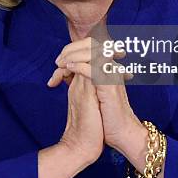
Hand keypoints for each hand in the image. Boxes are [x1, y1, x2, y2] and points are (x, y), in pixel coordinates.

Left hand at [48, 23, 142, 152]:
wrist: (120, 133)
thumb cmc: (105, 116)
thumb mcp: (90, 92)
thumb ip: (82, 77)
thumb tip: (66, 67)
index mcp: (107, 67)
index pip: (89, 46)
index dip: (72, 50)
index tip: (58, 63)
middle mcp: (111, 67)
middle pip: (91, 44)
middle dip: (71, 49)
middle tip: (58, 61)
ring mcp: (111, 75)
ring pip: (92, 53)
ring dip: (73, 55)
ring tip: (61, 64)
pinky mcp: (110, 85)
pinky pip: (94, 68)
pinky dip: (79, 66)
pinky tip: (69, 69)